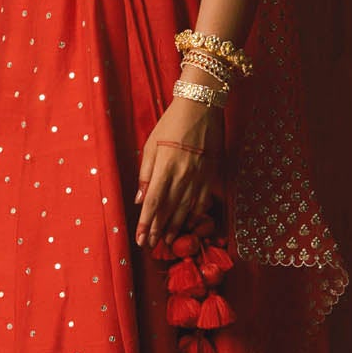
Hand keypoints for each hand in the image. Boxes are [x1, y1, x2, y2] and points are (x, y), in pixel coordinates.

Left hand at [135, 99, 223, 248]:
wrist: (201, 107)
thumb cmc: (171, 124)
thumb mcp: (151, 144)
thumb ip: (145, 173)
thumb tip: (139, 199)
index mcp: (165, 168)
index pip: (153, 203)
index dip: (146, 224)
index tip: (141, 239)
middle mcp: (183, 176)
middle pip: (169, 210)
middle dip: (158, 230)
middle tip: (150, 245)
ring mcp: (199, 177)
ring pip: (186, 210)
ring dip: (175, 227)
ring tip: (166, 240)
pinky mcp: (211, 175)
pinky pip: (203, 201)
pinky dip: (195, 215)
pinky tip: (189, 224)